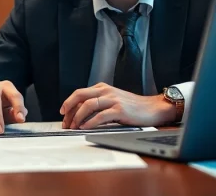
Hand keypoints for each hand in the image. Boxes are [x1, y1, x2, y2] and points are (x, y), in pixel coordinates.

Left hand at [59, 83, 175, 128]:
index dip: (68, 104)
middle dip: (68, 108)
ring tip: (74, 127)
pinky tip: (85, 128)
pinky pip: (100, 116)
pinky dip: (90, 122)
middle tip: (64, 121)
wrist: (152, 108)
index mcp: (102, 88)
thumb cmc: (132, 107)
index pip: (79, 93)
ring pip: (88, 105)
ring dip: (77, 117)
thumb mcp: (112, 100)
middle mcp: (106, 91)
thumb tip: (78, 115)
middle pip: (80, 95)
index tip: (63, 115)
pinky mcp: (119, 110)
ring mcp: (113, 99)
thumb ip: (98, 104)